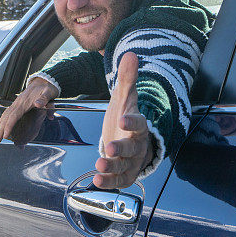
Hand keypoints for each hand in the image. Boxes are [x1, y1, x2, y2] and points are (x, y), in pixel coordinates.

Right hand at [0, 77, 57, 143]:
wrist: (44, 80)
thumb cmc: (46, 88)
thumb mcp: (48, 92)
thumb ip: (44, 99)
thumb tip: (38, 104)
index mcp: (25, 102)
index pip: (14, 115)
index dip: (9, 125)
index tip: (5, 135)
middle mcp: (18, 103)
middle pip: (6, 117)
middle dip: (0, 129)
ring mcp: (17, 103)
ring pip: (5, 116)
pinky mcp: (17, 104)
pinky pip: (7, 113)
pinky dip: (2, 121)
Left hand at [94, 52, 153, 188]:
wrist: (128, 137)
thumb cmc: (124, 115)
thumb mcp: (123, 97)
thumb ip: (126, 78)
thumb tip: (130, 54)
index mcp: (138, 125)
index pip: (139, 124)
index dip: (132, 122)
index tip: (122, 119)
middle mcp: (137, 145)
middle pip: (132, 148)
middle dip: (121, 149)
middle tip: (109, 148)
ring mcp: (131, 161)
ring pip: (125, 166)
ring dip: (112, 168)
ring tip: (99, 166)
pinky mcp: (125, 174)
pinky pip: (119, 180)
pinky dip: (109, 182)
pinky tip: (96, 181)